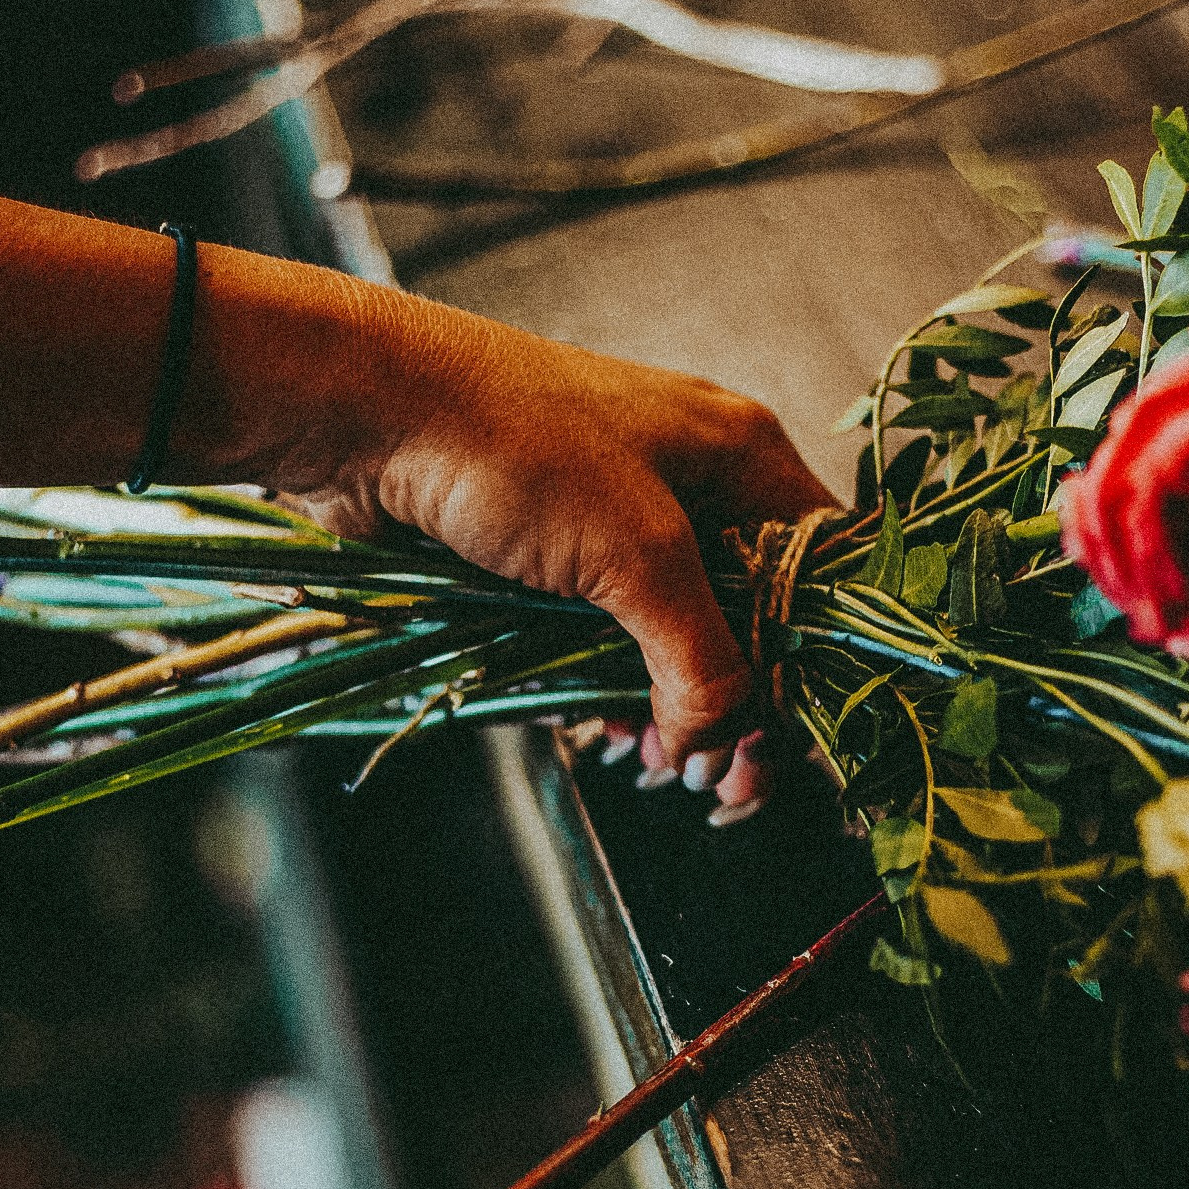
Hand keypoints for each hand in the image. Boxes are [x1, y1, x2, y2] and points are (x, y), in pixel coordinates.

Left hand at [255, 290, 837, 771]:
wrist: (365, 408)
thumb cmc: (514, 444)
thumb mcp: (638, 555)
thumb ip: (701, 656)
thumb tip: (718, 739)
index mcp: (739, 454)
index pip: (823, 568)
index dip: (818, 659)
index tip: (796, 740)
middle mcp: (690, 479)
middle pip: (750, 613)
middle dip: (738, 701)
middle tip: (720, 780)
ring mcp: (615, 514)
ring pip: (672, 631)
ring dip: (667, 703)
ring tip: (653, 760)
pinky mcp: (549, 548)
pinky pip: (602, 632)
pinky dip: (607, 683)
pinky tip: (598, 726)